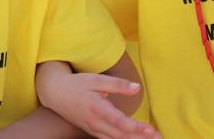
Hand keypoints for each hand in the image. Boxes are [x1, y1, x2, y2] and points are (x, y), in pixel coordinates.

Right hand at [37, 65, 158, 138]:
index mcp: (97, 108)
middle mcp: (95, 122)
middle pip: (120, 135)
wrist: (55, 93)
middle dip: (140, 137)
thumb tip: (137, 88)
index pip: (119, 122)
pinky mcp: (92, 130)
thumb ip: (117, 84)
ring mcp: (93, 128)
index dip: (135, 128)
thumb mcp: (96, 79)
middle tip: (158, 136)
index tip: (150, 129)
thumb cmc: (77, 84)